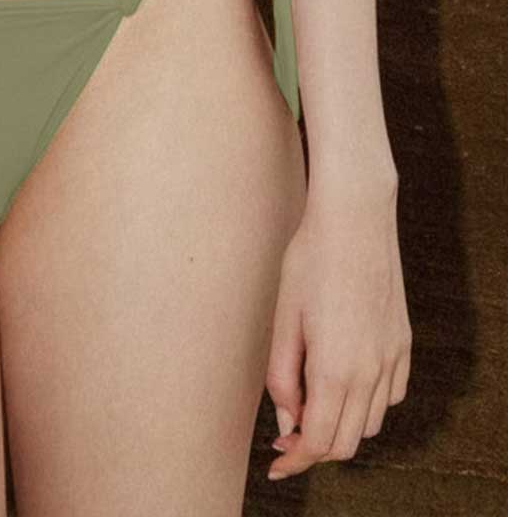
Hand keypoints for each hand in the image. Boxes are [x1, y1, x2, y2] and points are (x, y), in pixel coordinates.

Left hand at [265, 183, 410, 482]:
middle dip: (315, 447)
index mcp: (335, 369)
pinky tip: (346, 380)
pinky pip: (391, 396)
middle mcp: (370, 372)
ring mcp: (392, 359)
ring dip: (342, 425)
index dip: (295, 460)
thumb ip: (282, 376)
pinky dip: (368, 403)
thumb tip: (287, 421)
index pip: (319, 442)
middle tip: (287, 431)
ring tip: (314, 401)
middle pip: (346, 442)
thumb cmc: (310, 260)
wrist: (355, 218)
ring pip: (370, 423)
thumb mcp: (283, 317)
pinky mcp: (403, 344)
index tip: (277, 463)